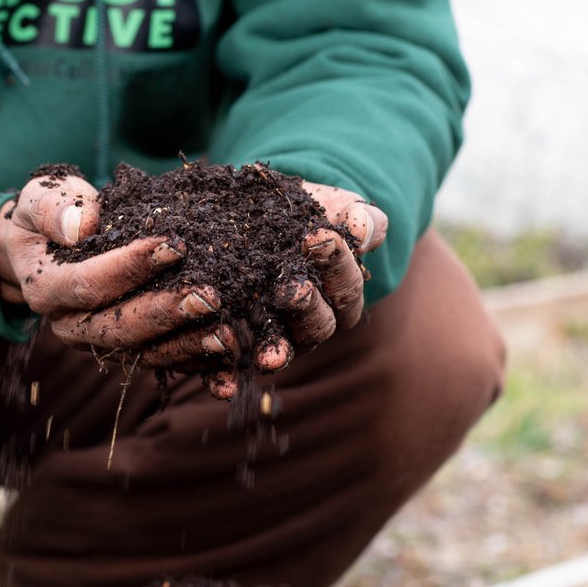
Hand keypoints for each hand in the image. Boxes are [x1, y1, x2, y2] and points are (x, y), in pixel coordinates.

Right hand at [0, 172, 220, 356]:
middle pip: (119, 328)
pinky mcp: (127, 349)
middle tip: (208, 297)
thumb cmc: (48, 216)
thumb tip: (82, 227)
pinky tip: (229, 359)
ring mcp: (99, 343)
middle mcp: (71, 326)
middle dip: (166, 313)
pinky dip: (197, 363)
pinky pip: (163, 362)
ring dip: (187, 345)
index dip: (131, 267)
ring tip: (227, 335)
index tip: (174, 246)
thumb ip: (53, 208)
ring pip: (145, 353)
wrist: (47, 247)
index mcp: (47, 290)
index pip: (89, 284)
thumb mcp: (39, 198)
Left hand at [142, 180, 387, 400]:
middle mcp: (310, 322)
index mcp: (339, 294)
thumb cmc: (304, 212)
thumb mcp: (332, 207)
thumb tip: (366, 229)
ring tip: (268, 355)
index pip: (346, 285)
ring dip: (276, 352)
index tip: (318, 236)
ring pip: (281, 350)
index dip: (337, 262)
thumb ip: (357, 217)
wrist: (255, 215)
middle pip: (319, 324)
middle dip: (307, 306)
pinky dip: (229, 376)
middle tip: (293, 288)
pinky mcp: (236, 345)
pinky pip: (235, 366)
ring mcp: (275, 337)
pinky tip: (221, 381)